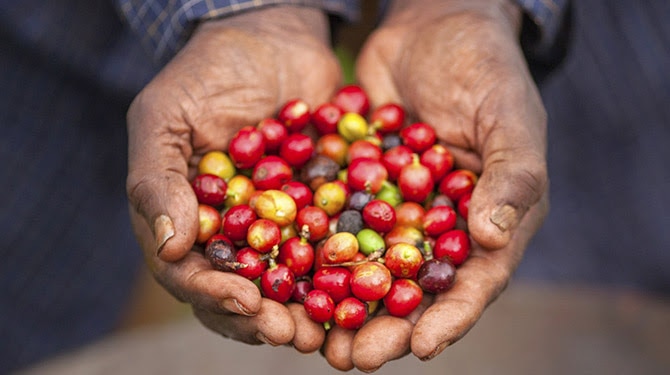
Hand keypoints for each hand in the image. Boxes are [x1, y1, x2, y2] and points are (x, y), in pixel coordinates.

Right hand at [126, 6, 340, 351]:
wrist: (272, 34)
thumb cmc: (206, 71)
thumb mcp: (165, 116)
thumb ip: (156, 180)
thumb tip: (170, 248)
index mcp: (187, 220)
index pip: (191, 273)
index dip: (215, 294)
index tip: (246, 303)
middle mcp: (232, 232)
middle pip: (243, 290)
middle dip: (266, 318)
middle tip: (294, 335)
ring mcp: (277, 222)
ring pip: (290, 280)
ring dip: (307, 309)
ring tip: (328, 330)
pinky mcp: (319, 207)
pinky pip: (332, 244)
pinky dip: (347, 269)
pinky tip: (368, 286)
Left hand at [323, 0, 548, 370]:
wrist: (434, 23)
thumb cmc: (488, 68)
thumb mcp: (511, 117)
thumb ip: (512, 176)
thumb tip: (494, 239)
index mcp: (489, 220)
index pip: (475, 283)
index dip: (450, 319)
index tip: (422, 348)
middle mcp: (440, 225)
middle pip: (415, 288)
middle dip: (385, 326)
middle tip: (351, 357)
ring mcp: (397, 208)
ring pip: (369, 265)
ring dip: (342, 301)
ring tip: (313, 334)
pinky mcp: (359, 186)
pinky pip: (336, 222)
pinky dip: (313, 248)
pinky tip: (285, 271)